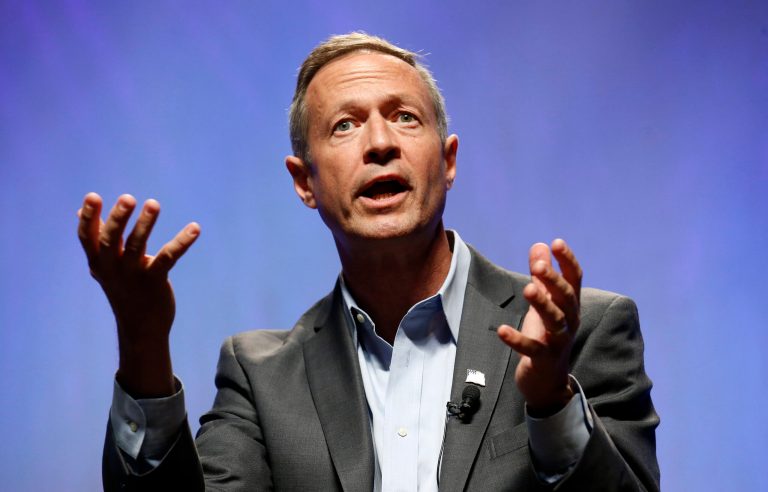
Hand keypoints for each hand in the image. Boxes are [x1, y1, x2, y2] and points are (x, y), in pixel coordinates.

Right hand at [77, 192, 199, 396]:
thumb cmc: (124, 288)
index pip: (87, 237)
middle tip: (128, 198)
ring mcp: (133, 276)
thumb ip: (99, 237)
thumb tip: (81, 210)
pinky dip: (182, 241)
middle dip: (118, 219)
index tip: (92, 196)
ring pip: (137, 246)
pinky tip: (195, 228)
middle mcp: (112, 268)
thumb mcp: (107, 264)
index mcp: (98, 262)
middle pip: (110, 240)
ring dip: (145, 224)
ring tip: (153, 204)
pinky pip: (168, 258)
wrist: (141, 328)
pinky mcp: (154, 282)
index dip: (88, 218)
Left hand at [497, 239, 581, 416]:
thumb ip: (541, 276)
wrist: (548, 382)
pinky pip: (532, 348)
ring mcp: (558, 342)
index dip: (567, 261)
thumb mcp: (545, 303)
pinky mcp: (544, 359)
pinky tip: (502, 330)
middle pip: (566, 298)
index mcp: (570, 307)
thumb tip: (540, 245)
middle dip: (553, 281)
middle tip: (538, 266)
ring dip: (542, 304)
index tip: (556, 243)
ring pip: (555, 321)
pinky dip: (517, 340)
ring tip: (528, 289)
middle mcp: (569, 322)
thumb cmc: (546, 337)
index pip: (574, 280)